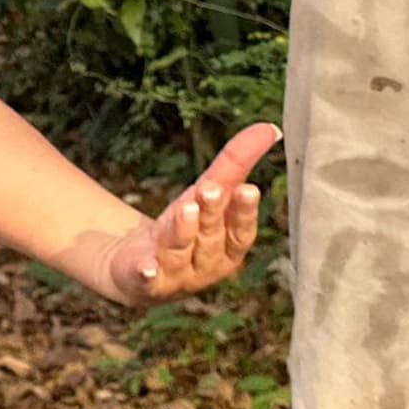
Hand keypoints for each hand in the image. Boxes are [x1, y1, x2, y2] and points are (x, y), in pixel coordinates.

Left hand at [93, 123, 280, 303]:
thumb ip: (236, 164)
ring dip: (182, 232)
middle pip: (210, 237)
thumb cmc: (186, 226)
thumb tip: (270, 128)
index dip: (244, 212)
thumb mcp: (209, 193)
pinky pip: (146, 279)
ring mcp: (174, 276)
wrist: (138, 267)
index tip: (248, 189)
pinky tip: (146, 267)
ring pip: (179, 252)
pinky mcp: (141, 280)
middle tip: (210, 189)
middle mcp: (205, 266)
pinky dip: (147, 273)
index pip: (241, 231)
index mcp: (228, 247)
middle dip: (211, 213)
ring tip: (185, 208)